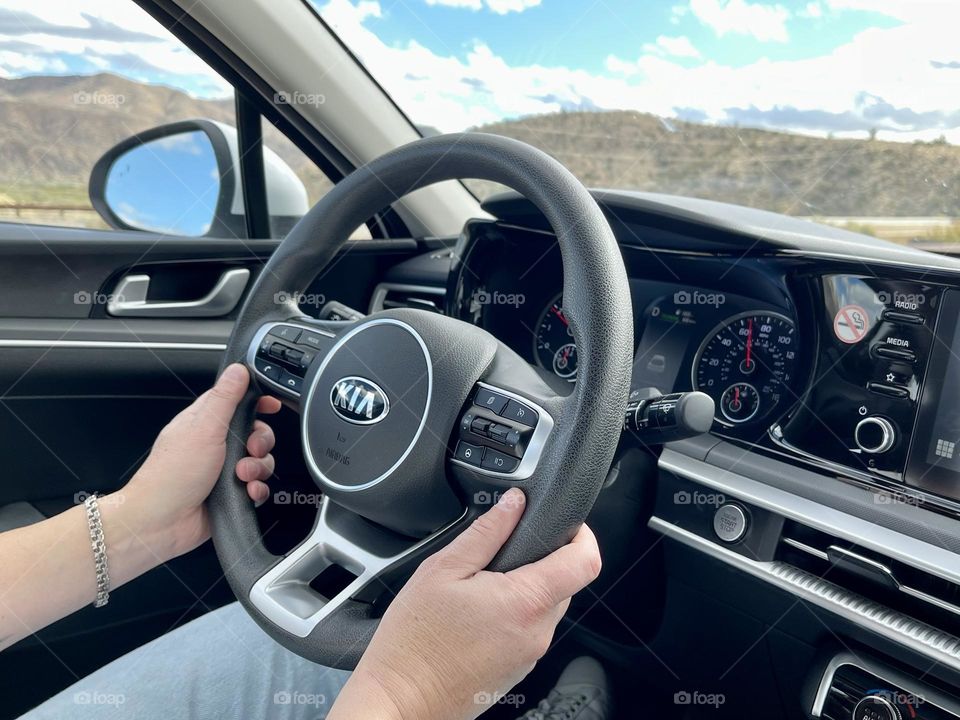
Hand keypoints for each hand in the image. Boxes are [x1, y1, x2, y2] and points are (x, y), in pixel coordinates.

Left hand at [117, 363, 280, 561]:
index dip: (258, 401)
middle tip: (250, 449)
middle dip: (261, 442)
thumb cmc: (170, 476)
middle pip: (257, 432)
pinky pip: (258, 486)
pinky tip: (245, 492)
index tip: (272, 406)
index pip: (237, 401)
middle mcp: (214, 444)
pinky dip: (256, 489)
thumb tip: (238, 370)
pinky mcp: (230, 493)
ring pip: (260, 461)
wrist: (160, 523)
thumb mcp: (203, 428)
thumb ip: (224, 398)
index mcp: (204, 422)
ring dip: (258, 469)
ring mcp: (223, 470)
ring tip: (241, 476)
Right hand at [329, 488, 601, 719]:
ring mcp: (531, 655)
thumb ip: (486, 532)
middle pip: (566, 582)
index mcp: (525, 602)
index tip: (565, 523)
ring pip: (547, 606)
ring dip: (526, 588)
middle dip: (543, 560)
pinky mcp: (519, 669)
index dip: (582, 534)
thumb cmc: (414, 643)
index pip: (585, 562)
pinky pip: (531, 629)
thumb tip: (514, 503)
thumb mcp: (443, 570)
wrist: (401, 701)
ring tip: (481, 586)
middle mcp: (537, 632)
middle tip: (502, 552)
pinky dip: (514, 614)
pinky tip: (477, 614)